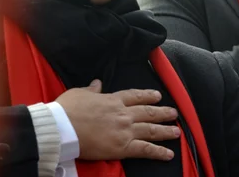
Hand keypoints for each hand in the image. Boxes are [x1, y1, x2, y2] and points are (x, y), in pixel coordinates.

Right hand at [56, 80, 179, 160]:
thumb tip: (97, 83)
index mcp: (113, 100)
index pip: (135, 96)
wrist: (62, 127)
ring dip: (166, 131)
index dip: (148, 96)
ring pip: (151, 129)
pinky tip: (169, 154)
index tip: (158, 96)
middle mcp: (124, 114)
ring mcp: (125, 130)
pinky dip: (158, 152)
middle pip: (148, 112)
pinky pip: (145, 149)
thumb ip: (91, 89)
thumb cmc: (66, 110)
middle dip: (163, 113)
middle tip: (174, 114)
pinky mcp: (123, 147)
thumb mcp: (79, 93)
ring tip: (177, 131)